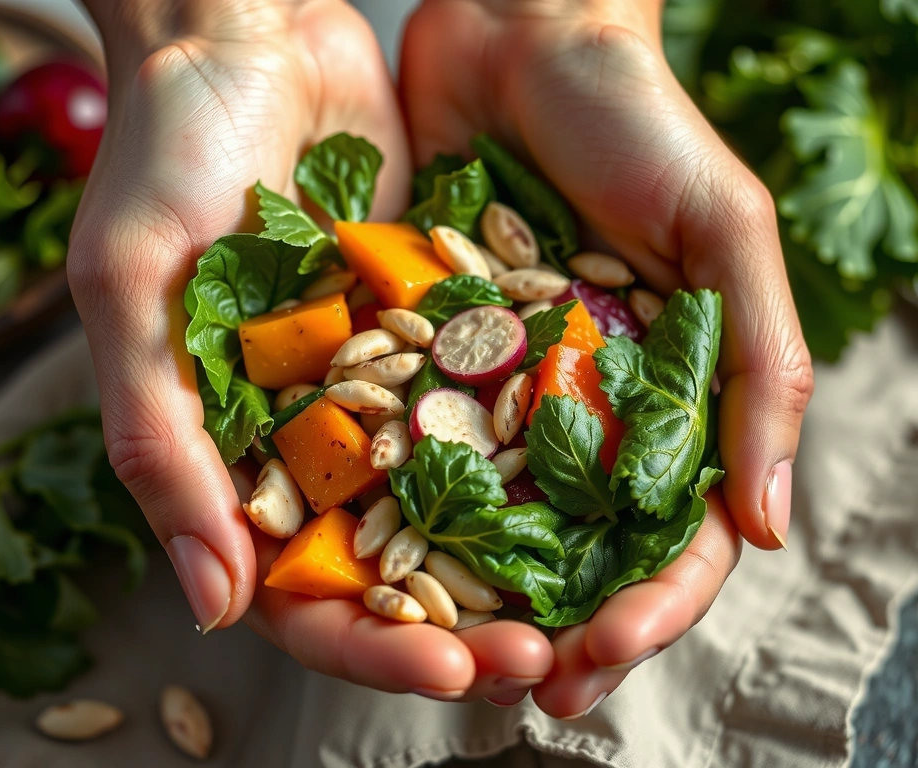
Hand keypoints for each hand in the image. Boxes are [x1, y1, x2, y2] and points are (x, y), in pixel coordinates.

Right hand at [70, 0, 554, 701]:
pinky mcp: (438, 322)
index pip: (299, 591)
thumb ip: (160, 448)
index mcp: (234, 454)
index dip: (370, 644)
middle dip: (466, 622)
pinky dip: (539, 442)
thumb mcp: (137, 297)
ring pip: (457, 497)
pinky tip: (605, 483)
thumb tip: (215, 604)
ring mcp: (383, 382)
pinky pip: (493, 397)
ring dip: (518, 554)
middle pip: (394, 565)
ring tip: (594, 596)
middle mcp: (314, 433)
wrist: (245, 38)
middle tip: (546, 656)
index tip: (451, 669)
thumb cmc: (161, 159)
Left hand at [400, 0, 811, 713]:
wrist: (517, 37)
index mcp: (665, 396)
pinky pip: (413, 436)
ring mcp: (502, 384)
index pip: (669, 534)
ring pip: (489, 514)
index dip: (644, 608)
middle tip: (515, 682)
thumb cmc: (638, 125)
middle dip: (551, 622)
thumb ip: (761, 370)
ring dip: (468, 588)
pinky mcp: (427, 350)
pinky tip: (370, 552)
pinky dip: (399, 497)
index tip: (598, 657)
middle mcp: (582, 405)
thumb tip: (768, 526)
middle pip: (574, 547)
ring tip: (439, 652)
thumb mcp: (725, 234)